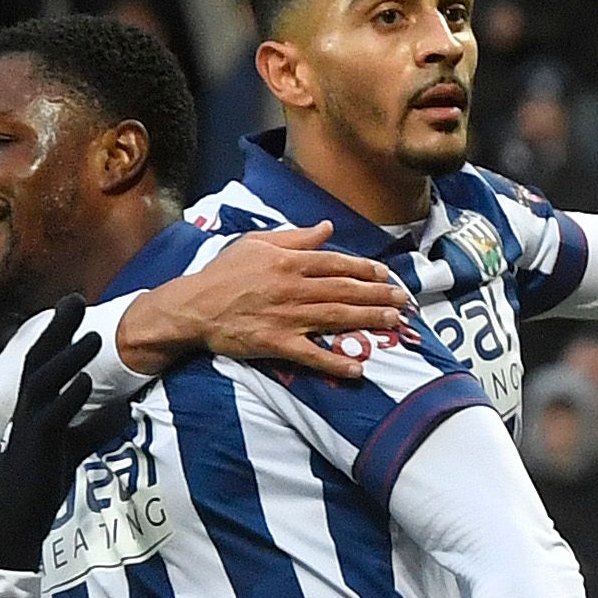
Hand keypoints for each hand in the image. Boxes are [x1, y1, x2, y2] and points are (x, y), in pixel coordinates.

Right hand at [0, 318, 139, 567]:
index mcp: (35, 403)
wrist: (13, 516)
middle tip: (76, 298)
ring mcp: (29, 425)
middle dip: (57, 327)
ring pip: (44, 380)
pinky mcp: (35, 446)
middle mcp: (27, 407)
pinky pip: (51, 415)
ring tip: (94, 337)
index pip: (45, 357)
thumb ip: (95, 425)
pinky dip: (69, 397)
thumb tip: (126, 409)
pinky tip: (85, 382)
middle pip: (39, 356)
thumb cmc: (39, 479)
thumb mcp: (73, 446)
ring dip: (68, 357)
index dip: (60, 329)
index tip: (75, 301)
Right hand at [111, 220, 406, 378]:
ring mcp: (286, 317)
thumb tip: (327, 228)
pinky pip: (311, 355)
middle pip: (344, 290)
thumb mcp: (256, 244)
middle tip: (403, 300)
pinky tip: (358, 369)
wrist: (193, 306)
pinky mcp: (276, 343)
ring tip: (394, 323)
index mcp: (289, 262)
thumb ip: (295, 238)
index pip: (336, 264)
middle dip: (378, 295)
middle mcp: (292, 287)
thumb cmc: (223, 273)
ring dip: (368, 320)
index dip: (365, 269)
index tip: (387, 274)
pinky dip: (335, 363)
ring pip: (336, 317)